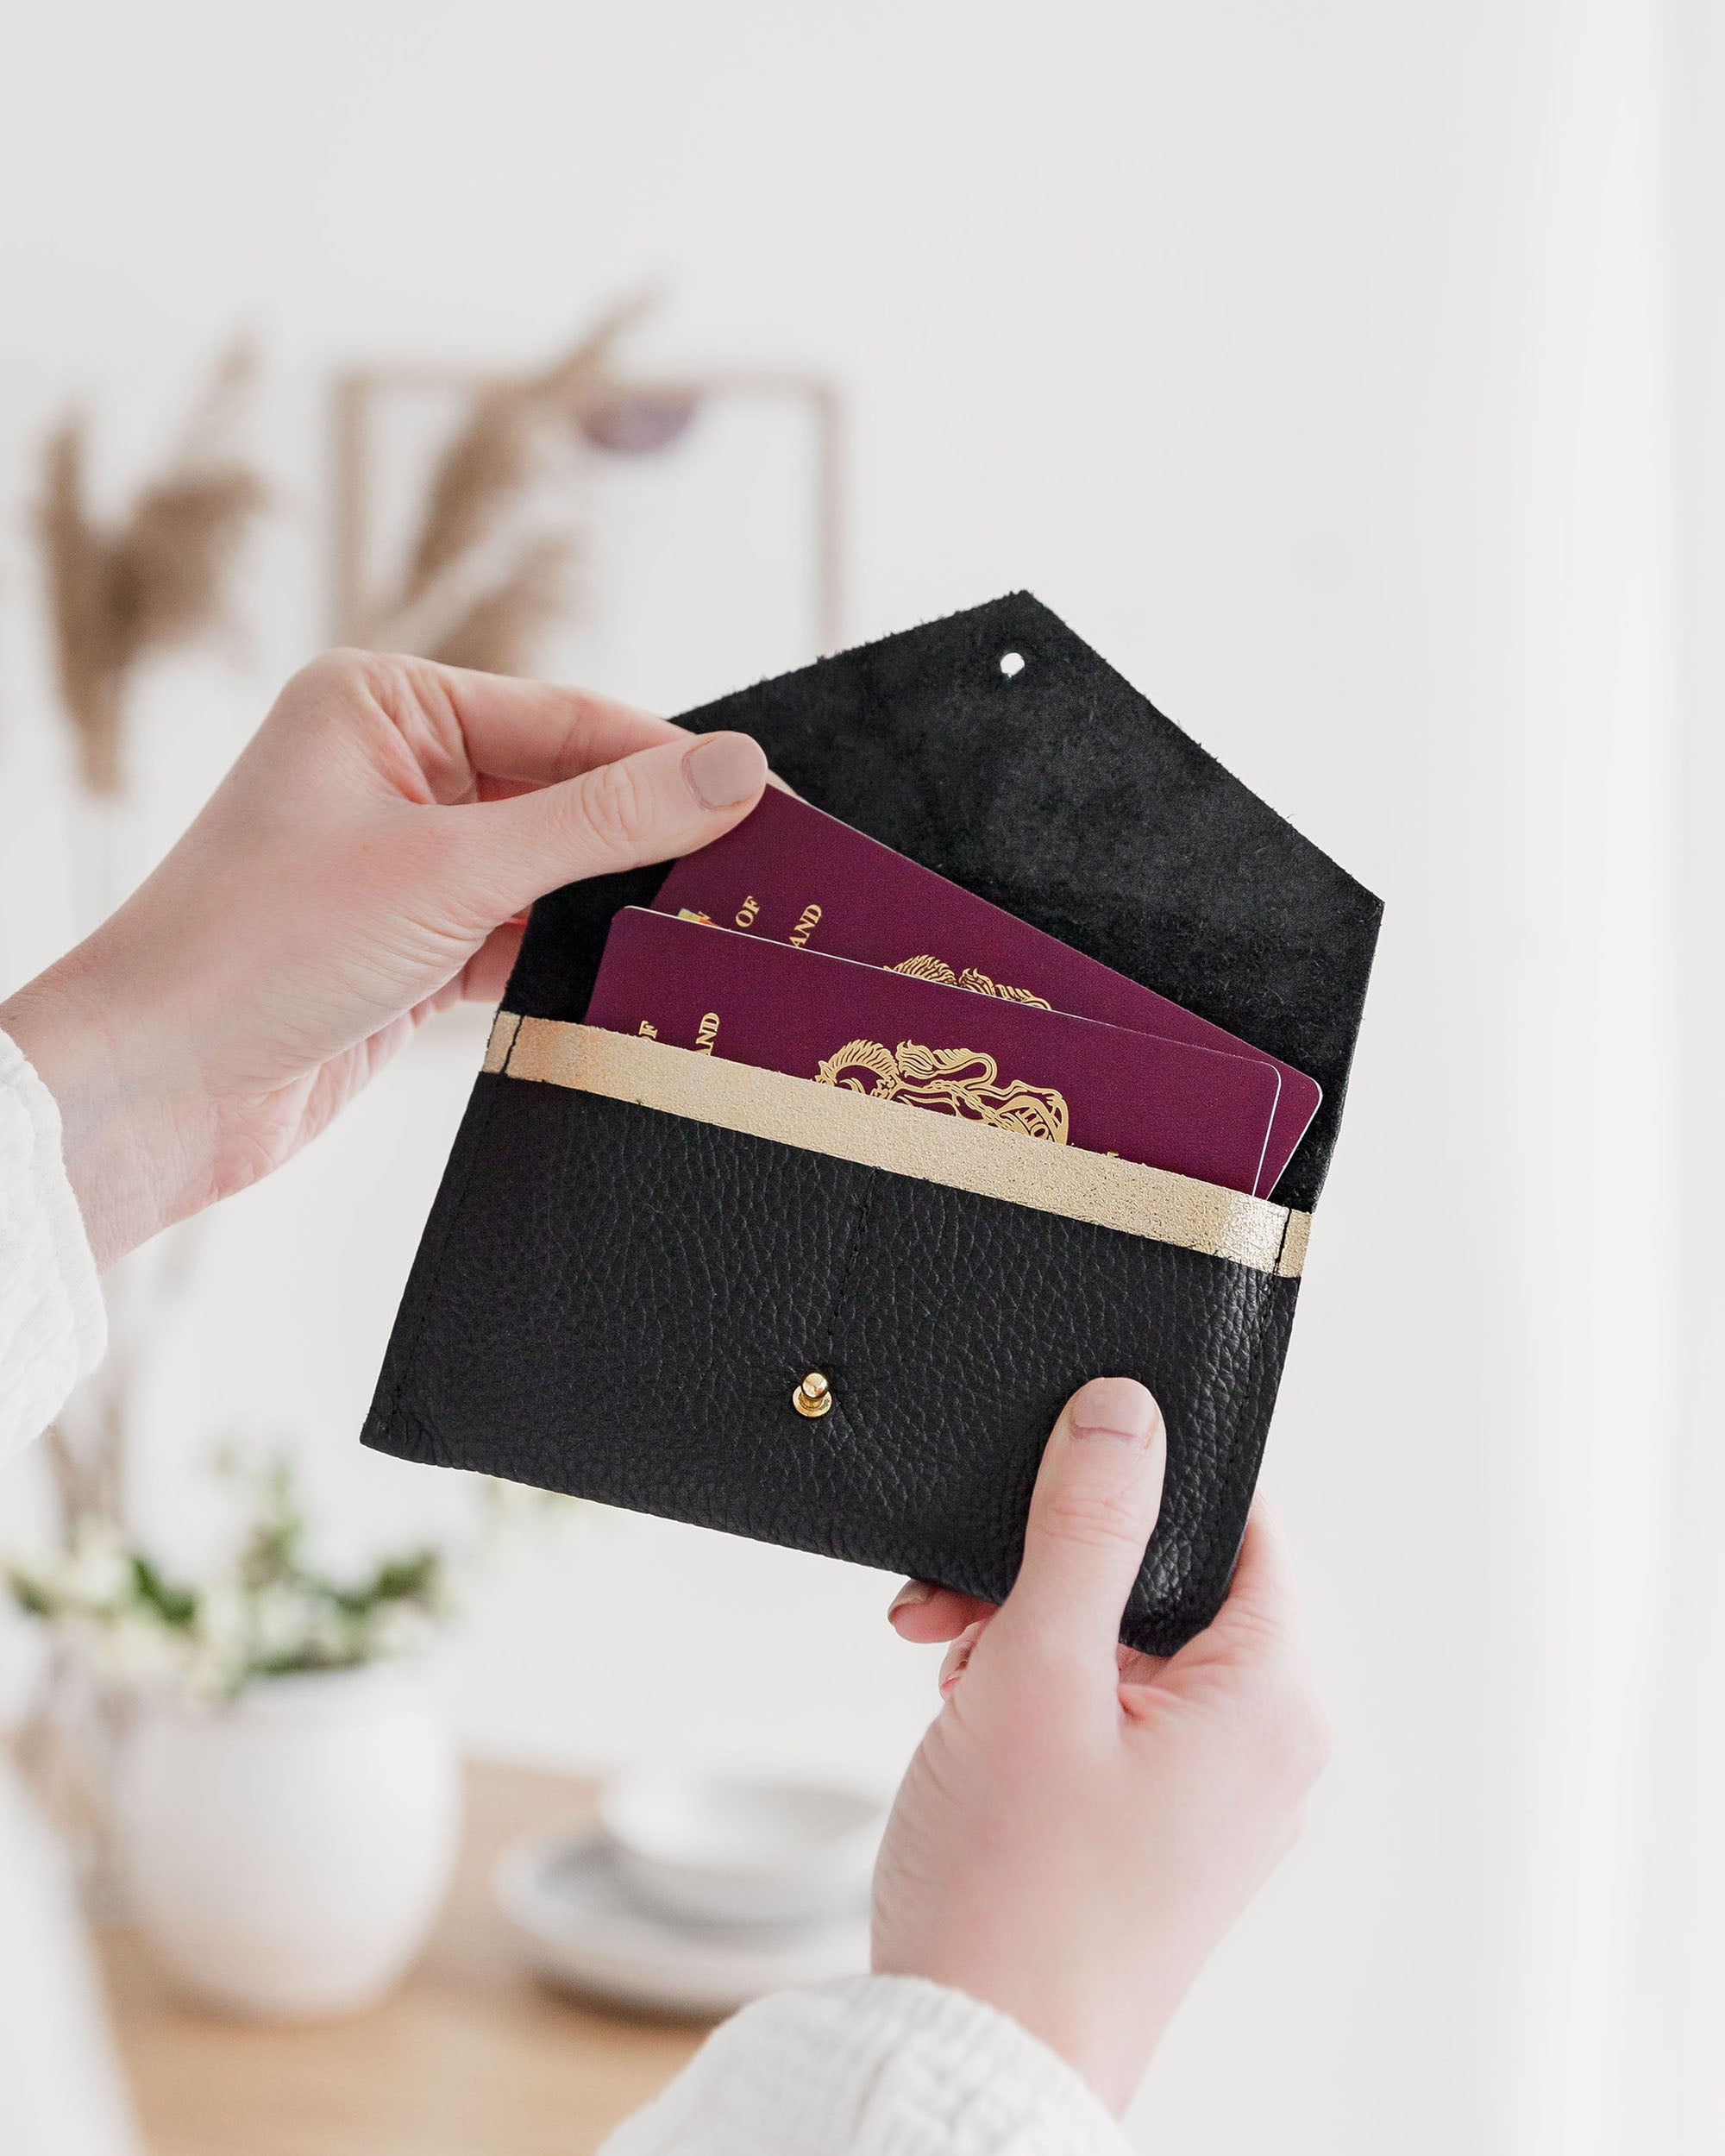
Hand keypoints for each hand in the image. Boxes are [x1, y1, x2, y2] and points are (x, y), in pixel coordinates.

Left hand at [0, 651, 767, 1267]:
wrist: (159, 1088)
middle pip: (565, 791)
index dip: (671, 761)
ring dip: (617, 903)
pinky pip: (522, 936)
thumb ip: (600, 820)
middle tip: (766, 873)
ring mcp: (404, 862)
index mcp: (382, 705)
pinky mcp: (413, 947)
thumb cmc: (260, 947)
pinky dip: (575, 958)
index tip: (770, 799)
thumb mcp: (453, 868)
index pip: (565, 718)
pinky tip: (639, 978)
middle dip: (652, 835)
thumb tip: (732, 771)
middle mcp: (393, 770)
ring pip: (550, 871)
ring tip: (721, 928)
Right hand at [872, 1376, 1328, 2114]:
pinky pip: (1103, 1718)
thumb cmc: (1014, 1898)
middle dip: (1046, 1574)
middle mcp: (1257, 1752)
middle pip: (1159, 1591)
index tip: (1050, 1477)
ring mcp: (1206, 1801)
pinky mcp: (1151, 1835)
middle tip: (955, 1601)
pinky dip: (1031, 1697)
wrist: (971, 2058)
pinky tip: (965, 1716)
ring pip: (1119, 1654)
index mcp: (1267, 1704)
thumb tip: (1126, 1412)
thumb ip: (1084, 1529)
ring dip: (1024, 1635)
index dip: (1135, 1489)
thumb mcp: (1039, 1671)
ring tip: (948, 1668)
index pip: (1232, 1530)